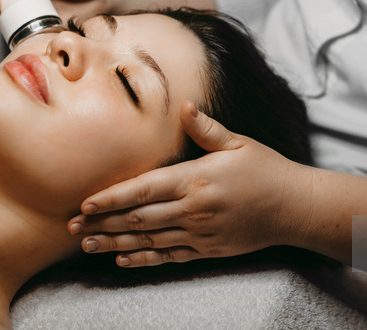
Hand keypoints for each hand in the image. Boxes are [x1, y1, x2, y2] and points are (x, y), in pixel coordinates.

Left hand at [68, 101, 308, 266]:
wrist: (293, 207)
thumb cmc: (266, 170)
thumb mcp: (238, 143)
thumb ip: (206, 129)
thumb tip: (185, 106)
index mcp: (196, 180)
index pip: (144, 190)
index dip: (111, 198)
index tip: (85, 203)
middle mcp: (193, 210)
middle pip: (138, 218)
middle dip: (102, 222)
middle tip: (72, 228)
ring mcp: (199, 233)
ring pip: (148, 240)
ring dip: (114, 243)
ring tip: (88, 245)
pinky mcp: (207, 250)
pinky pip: (169, 257)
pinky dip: (144, 258)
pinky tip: (123, 259)